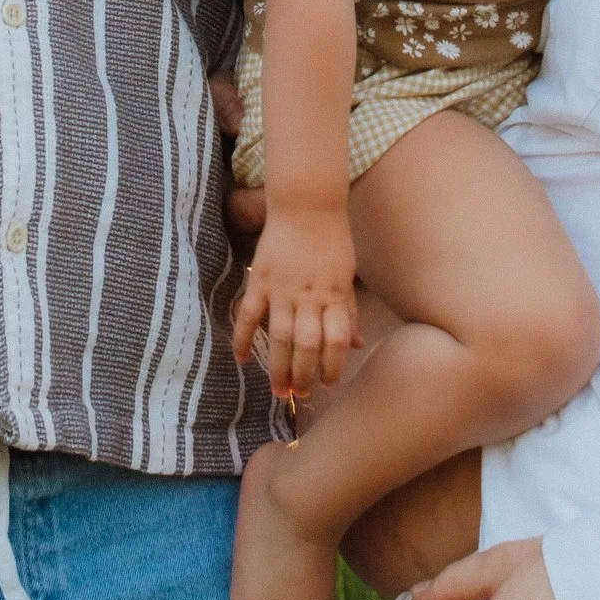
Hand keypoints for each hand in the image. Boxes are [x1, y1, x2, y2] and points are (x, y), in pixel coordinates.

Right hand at [229, 204, 357, 398]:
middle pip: (307, 345)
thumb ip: (349, 311)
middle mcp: (309, 295)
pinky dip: (242, 338)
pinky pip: (248, 314)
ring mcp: (282, 288)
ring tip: (278, 389)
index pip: (337, 341)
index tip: (328, 385)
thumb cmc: (332, 241)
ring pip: (279, 337)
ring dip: (278, 367)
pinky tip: (241, 359)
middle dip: (303, 375)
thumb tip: (357, 345)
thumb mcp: (347, 276)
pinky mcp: (260, 279)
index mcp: (335, 295)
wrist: (307, 204)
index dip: (333, 367)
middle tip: (299, 395)